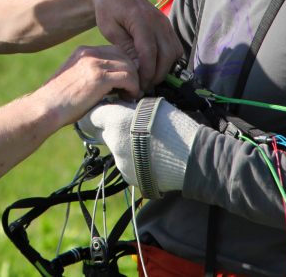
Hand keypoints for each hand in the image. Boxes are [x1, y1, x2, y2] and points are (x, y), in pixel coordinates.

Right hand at [39, 45, 140, 126]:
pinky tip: (128, 98)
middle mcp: (89, 53)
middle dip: (133, 73)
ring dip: (135, 82)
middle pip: (125, 56)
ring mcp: (94, 63)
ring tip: (131, 96)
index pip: (115, 51)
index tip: (126, 83)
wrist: (46, 108)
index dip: (125, 66)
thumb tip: (115, 83)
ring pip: (130, 66)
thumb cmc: (59, 102)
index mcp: (83, 51)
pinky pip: (129, 78)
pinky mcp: (99, 77)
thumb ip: (92, 74)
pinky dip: (133, 89)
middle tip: (133, 90)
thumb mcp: (76, 79)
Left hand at [79, 97, 201, 198]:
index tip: (107, 109)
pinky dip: (134, 158)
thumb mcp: (151, 106)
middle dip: (110, 128)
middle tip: (128, 124)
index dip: (98, 112)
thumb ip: (129, 108)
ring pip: (115, 149)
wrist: (194, 159)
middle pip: (102, 134)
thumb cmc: (176, 127)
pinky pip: (126, 164)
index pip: (91, 116)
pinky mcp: (130, 178)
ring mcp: (121, 165)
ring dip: (124, 144)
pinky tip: (151, 155)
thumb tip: (122, 108)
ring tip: (146, 141)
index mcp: (116, 124)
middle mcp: (114, 146)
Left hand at [86, 0, 182, 88]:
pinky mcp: (168, 26)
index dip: (147, 71)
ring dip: (164, 68)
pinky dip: (168, 60)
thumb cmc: (108, 11)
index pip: (149, 51)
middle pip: (166, 54)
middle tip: (143, 86)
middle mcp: (158, 20)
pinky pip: (175, 47)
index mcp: (140, 19)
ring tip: (148, 78)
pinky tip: (154, 67)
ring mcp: (165, 22)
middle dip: (157, 74)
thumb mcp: (110, 29)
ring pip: (174, 53)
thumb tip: (139, 68)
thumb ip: (125, 47)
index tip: (140, 86)